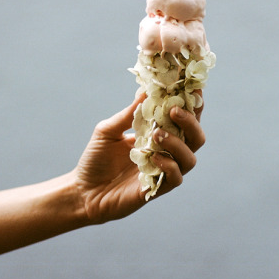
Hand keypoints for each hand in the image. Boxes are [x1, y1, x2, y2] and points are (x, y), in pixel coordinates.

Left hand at [72, 93, 204, 223]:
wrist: (83, 190)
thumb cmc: (96, 159)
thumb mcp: (108, 130)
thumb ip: (129, 113)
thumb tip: (146, 90)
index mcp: (158, 134)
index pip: (184, 119)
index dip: (193, 104)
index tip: (194, 88)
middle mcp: (166, 153)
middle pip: (196, 137)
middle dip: (190, 121)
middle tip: (173, 110)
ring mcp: (163, 172)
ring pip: (190, 158)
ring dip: (177, 143)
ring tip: (156, 134)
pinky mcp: (156, 189)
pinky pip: (175, 178)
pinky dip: (168, 165)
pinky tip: (153, 157)